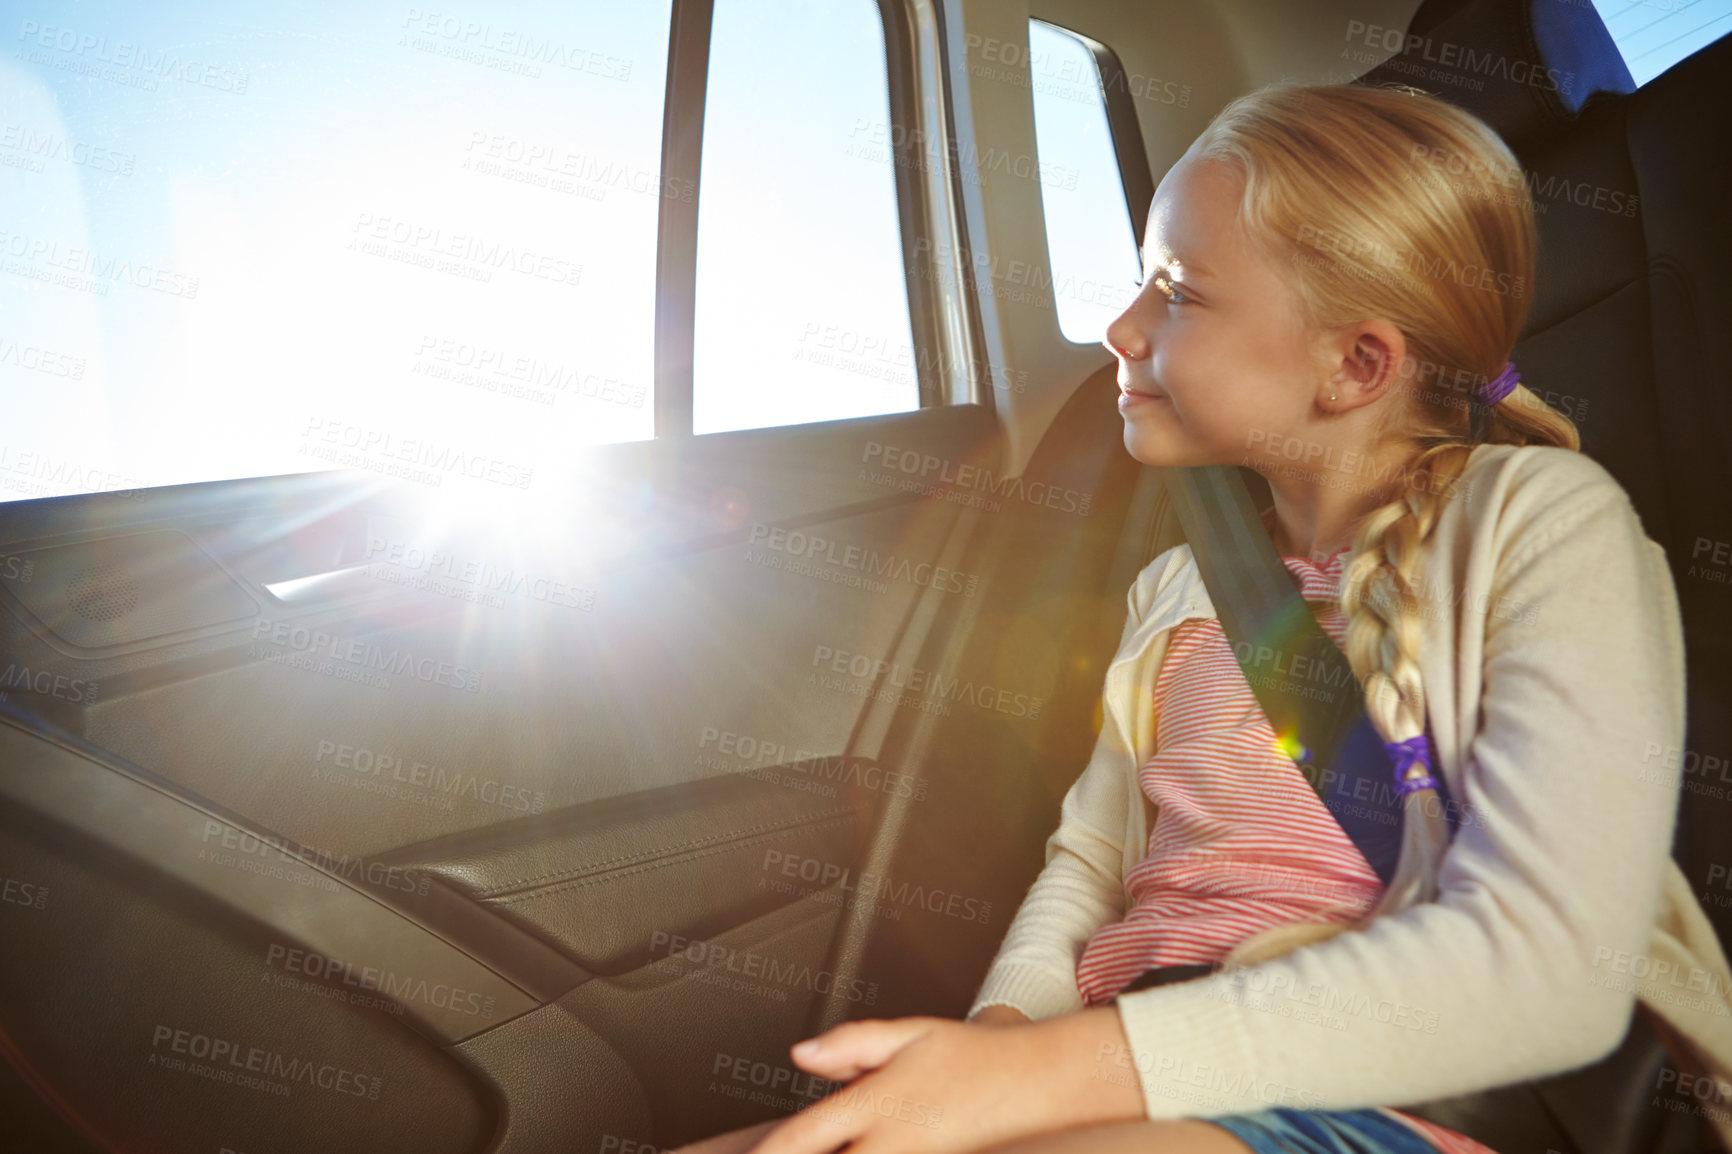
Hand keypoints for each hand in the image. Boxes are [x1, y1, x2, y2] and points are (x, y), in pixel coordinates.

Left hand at [744, 1009, 1145, 1153]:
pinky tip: (842, 1149)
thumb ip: (851, 1044)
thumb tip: (802, 1055)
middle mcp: (890, 1145)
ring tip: (790, 1151)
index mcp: (879, 1104)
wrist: (1033, 1084)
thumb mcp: (908, 1033)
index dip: (770, 1153)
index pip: (806, 1137)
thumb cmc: (972, 1056)